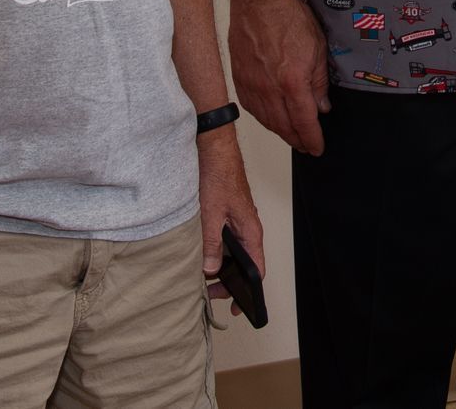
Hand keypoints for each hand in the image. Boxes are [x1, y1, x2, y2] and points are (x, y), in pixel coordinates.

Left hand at [196, 130, 265, 314]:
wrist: (213, 147)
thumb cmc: (218, 174)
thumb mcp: (211, 214)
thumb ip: (211, 244)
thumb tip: (210, 270)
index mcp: (251, 230)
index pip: (257, 268)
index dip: (249, 291)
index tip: (236, 308)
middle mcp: (247, 227)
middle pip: (244, 263)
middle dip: (228, 281)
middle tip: (209, 293)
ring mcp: (236, 220)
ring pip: (231, 251)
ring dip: (219, 265)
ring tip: (201, 275)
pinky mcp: (226, 214)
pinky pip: (223, 239)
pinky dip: (213, 250)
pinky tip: (199, 253)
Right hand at [227, 0, 330, 153]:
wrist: (257, 0)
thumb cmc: (287, 16)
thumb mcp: (317, 47)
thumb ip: (319, 82)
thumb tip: (321, 106)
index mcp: (292, 82)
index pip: (304, 122)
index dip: (312, 139)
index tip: (316, 147)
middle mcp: (269, 89)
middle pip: (283, 127)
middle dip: (297, 140)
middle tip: (306, 146)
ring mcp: (251, 85)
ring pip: (266, 120)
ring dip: (280, 132)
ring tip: (291, 136)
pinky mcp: (239, 78)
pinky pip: (250, 107)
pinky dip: (263, 118)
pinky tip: (270, 118)